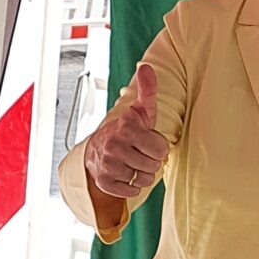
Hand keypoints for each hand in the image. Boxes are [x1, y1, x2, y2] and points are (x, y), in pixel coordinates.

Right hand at [85, 62, 168, 201]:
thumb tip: (146, 67)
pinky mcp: (105, 182)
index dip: (158, 147)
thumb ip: (147, 90)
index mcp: (126, 127)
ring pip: (144, 179)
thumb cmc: (126, 129)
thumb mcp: (140, 110)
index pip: (161, 149)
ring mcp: (108, 165)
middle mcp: (115, 146)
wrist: (97, 149)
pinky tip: (126, 173)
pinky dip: (133, 186)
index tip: (148, 141)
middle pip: (154, 165)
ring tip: (133, 162)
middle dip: (151, 161)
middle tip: (140, 152)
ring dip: (142, 174)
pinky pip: (132, 191)